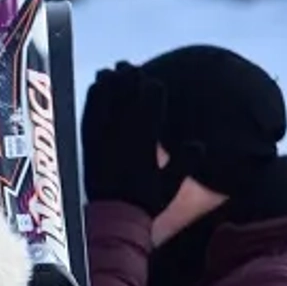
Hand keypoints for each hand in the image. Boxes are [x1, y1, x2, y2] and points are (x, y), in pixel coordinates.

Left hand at [80, 63, 183, 215]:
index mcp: (144, 146)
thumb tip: (199, 144)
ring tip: (109, 70)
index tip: (152, 81)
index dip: (151, 92)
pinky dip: (92, 101)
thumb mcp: (171, 186)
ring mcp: (101, 143)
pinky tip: (93, 88)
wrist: (112, 220)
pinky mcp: (87, 147)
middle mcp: (121, 141)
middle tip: (128, 65)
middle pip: (125, 102)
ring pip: (104, 107)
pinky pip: (88, 118)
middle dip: (127, 82)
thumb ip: (184, 163)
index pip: (150, 110)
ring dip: (107, 87)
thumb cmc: (145, 203)